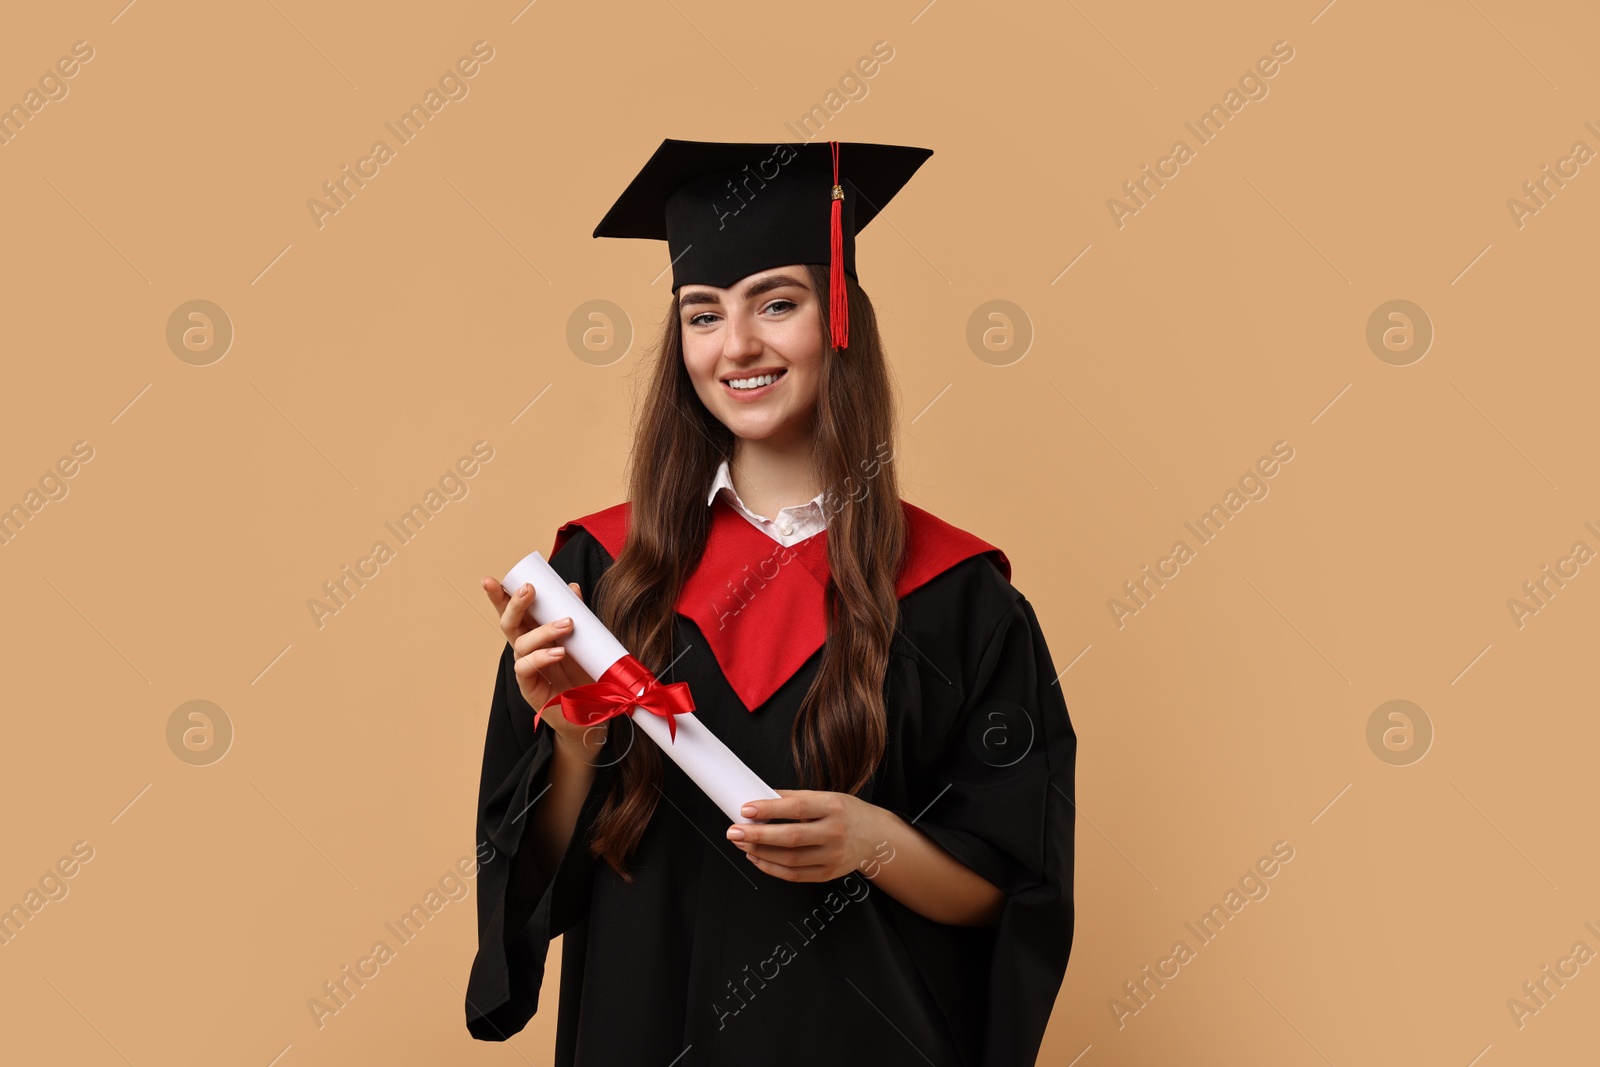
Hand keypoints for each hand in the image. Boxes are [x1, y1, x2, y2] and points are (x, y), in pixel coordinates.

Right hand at [481, 575, 603, 753]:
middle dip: (514, 604)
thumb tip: (572, 588)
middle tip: (529, 589)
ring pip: (521, 643)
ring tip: (566, 624)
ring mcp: (526, 668)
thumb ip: (577, 615)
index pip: (515, 612)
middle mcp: (527, 649)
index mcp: (535, 633)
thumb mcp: (583, 640)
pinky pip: (526, 668)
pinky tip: (558, 653)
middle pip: (509, 623)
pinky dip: (541, 657)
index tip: (490, 579)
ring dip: (543, 630)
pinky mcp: (529, 688)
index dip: (500, 596)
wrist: (594, 711)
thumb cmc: (585, 673)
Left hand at [725, 790, 891, 882]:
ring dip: (760, 853)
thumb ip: (794, 798)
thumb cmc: (845, 813)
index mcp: (833, 806)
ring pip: (790, 859)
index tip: (746, 809)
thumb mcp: (826, 797)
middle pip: (791, 837)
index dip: (769, 809)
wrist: (875, 838)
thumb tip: (760, 796)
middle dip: (758, 835)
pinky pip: (794, 875)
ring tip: (742, 844)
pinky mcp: (828, 874)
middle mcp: (835, 832)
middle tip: (734, 832)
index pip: (797, 808)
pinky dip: (771, 868)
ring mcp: (833, 856)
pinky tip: (757, 858)